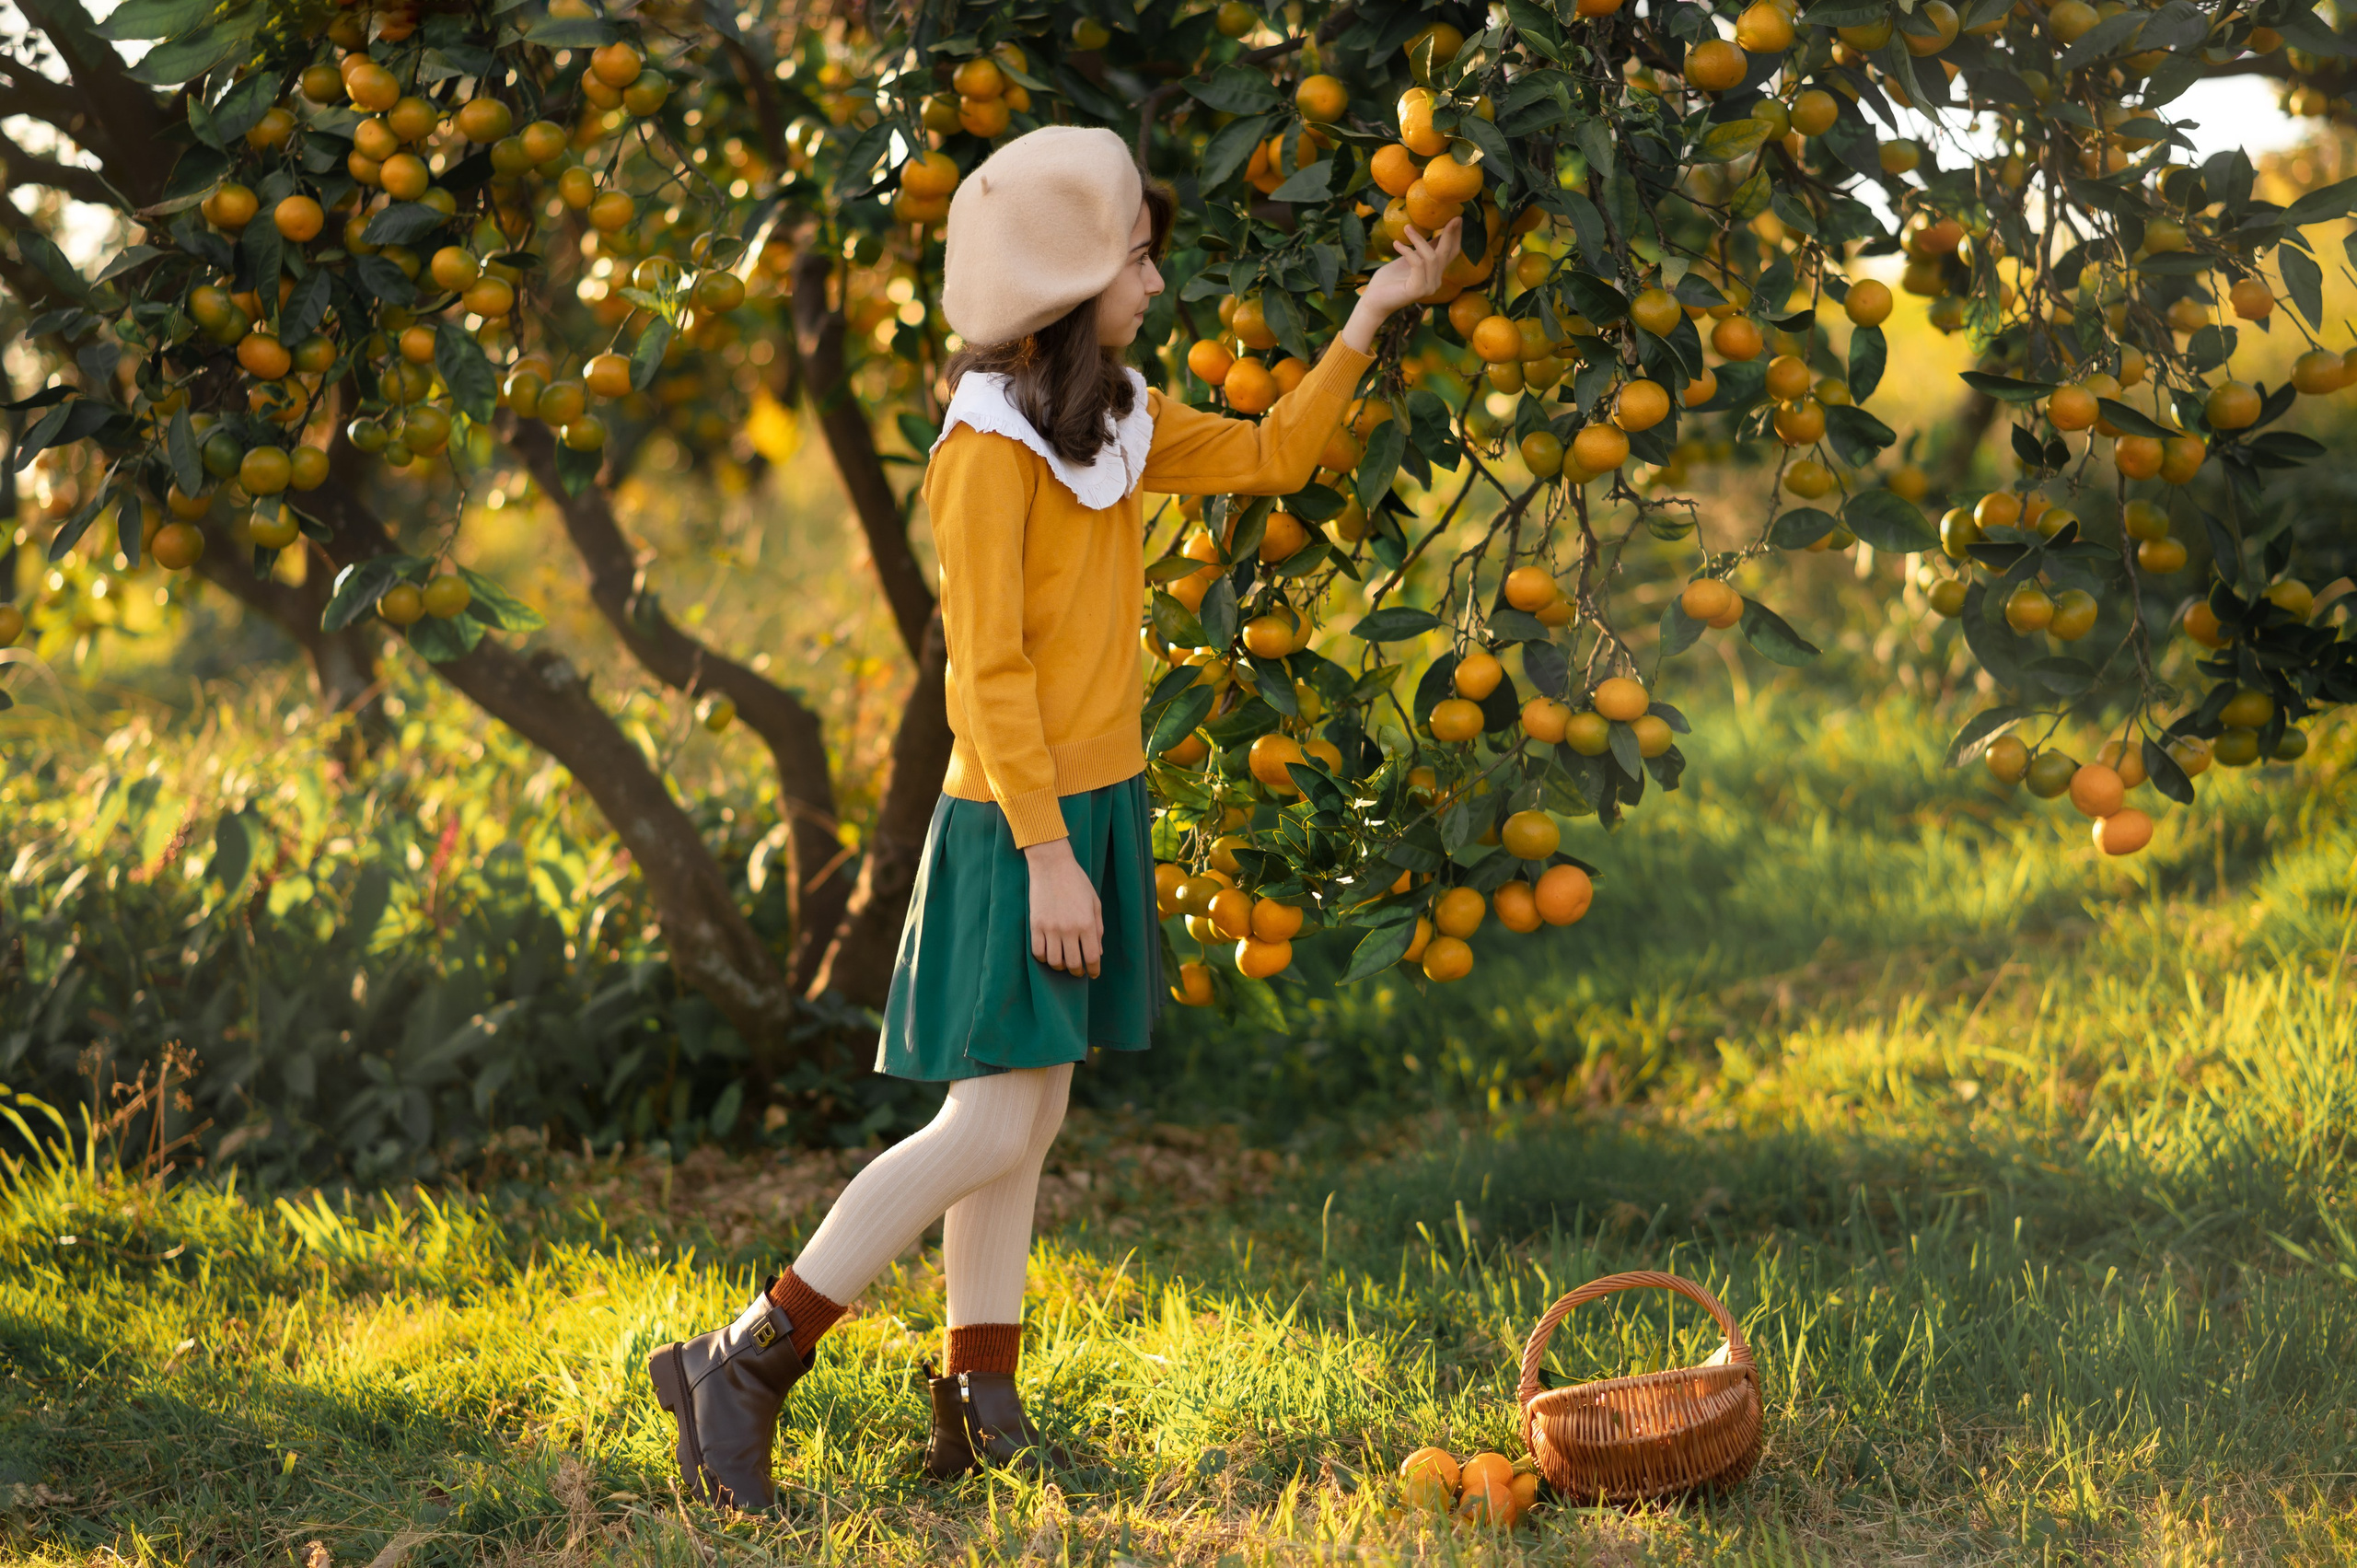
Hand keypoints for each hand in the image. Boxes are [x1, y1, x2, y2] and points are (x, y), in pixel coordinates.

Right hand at [1024, 837, 1102, 977]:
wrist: (1051, 865)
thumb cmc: (1077, 882)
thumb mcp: (1094, 902)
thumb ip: (1098, 928)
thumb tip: (1098, 952)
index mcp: (1087, 923)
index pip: (1092, 957)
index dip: (1093, 969)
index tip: (1093, 974)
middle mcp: (1069, 929)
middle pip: (1073, 963)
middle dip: (1077, 971)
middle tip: (1078, 971)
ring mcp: (1051, 928)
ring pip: (1054, 961)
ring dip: (1060, 966)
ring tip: (1063, 962)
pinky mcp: (1035, 925)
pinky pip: (1038, 952)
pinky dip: (1043, 958)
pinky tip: (1048, 954)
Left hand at [1343, 216, 1463, 351]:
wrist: (1373, 301)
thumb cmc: (1388, 280)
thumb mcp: (1408, 259)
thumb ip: (1422, 249)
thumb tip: (1436, 231)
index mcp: (1434, 274)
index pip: (1451, 253)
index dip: (1456, 236)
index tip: (1457, 218)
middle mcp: (1435, 281)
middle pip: (1447, 254)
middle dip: (1450, 234)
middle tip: (1452, 217)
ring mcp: (1428, 287)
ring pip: (1431, 257)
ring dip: (1419, 240)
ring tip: (1406, 227)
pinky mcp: (1417, 290)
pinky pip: (1417, 264)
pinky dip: (1407, 251)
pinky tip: (1396, 243)